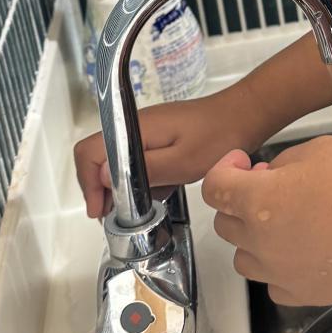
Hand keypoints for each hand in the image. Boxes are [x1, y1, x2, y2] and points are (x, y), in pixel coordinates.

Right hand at [74, 85, 261, 219]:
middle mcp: (135, 128)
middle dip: (101, 189)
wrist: (244, 116)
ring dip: (121, 188)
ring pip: (117, 162)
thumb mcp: (182, 162)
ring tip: (135, 211)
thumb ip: (144, 170)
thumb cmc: (219, 136)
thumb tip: (104, 177)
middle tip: (116, 215)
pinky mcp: (158, 139)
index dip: (87, 183)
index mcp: (135, 129)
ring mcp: (146, 133)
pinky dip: (140, 181)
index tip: (99, 209)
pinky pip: (137, 161)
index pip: (89, 151)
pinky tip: (156, 195)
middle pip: (98, 158)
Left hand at [202, 135, 331, 304]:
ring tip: (286, 222)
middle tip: (271, 186)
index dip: (224, 169)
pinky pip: (273, 283)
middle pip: (226, 223)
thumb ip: (287, 161)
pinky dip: (278, 267)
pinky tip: (299, 251)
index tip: (241, 164)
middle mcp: (260, 240)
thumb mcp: (322, 149)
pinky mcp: (301, 293)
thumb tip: (276, 174)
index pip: (214, 187)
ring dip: (255, 237)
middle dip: (241, 200)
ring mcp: (279, 271)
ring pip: (245, 257)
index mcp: (258, 201)